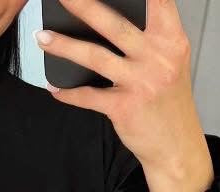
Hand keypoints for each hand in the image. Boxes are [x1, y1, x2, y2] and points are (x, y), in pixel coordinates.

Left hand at [36, 0, 214, 191]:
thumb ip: (151, 36)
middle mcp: (157, 58)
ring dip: (64, 46)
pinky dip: (68, 93)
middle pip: (114, 24)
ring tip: (43, 37)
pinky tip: (54, 87)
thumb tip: (109, 16)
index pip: (158, 1)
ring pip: (95, 56)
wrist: (176, 148)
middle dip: (83, 5)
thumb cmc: (169, 102)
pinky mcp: (124, 108)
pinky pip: (88, 96)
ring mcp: (140, 83)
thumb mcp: (171, 62)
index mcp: (171, 40)